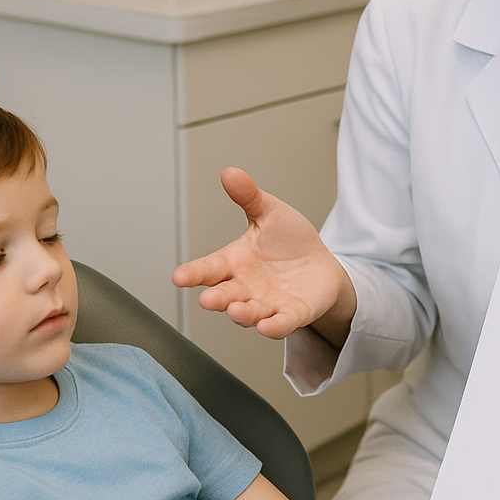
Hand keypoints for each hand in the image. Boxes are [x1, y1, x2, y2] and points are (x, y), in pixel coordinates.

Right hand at [172, 167, 354, 341]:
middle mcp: (246, 287)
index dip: (193, 273)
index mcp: (235, 261)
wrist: (321, 265)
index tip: (178, 277)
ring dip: (242, 314)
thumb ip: (249, 197)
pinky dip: (274, 326)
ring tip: (235, 311)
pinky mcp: (292, 314)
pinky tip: (267, 327)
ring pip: (250, 312)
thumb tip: (229, 172)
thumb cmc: (289, 241)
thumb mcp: (269, 213)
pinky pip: (282, 323)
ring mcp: (268, 303)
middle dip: (217, 299)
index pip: (209, 268)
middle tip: (207, 300)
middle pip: (226, 295)